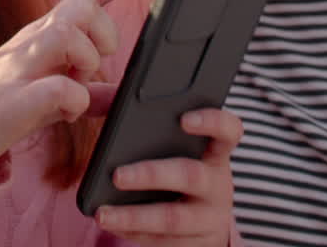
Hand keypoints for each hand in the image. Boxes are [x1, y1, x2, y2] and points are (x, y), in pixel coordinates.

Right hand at [0, 0, 156, 174]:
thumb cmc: (8, 107)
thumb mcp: (56, 97)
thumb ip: (90, 94)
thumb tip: (121, 95)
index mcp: (47, 35)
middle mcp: (34, 40)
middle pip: (81, 6)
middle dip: (103, 33)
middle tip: (94, 66)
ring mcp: (23, 65)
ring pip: (67, 33)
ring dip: (85, 62)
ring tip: (75, 86)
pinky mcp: (16, 99)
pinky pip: (59, 88)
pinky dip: (73, 101)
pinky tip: (63, 112)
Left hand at [95, 108, 242, 245]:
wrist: (197, 225)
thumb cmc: (174, 168)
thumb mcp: (170, 147)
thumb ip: (142, 119)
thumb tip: (98, 95)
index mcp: (213, 152)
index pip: (228, 131)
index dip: (212, 122)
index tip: (184, 119)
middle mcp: (216, 184)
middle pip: (191, 175)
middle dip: (152, 175)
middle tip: (118, 175)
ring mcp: (206, 217)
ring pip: (173, 217)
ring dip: (134, 215)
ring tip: (103, 213)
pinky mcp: (191, 243)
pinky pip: (160, 240)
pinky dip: (131, 232)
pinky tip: (108, 222)